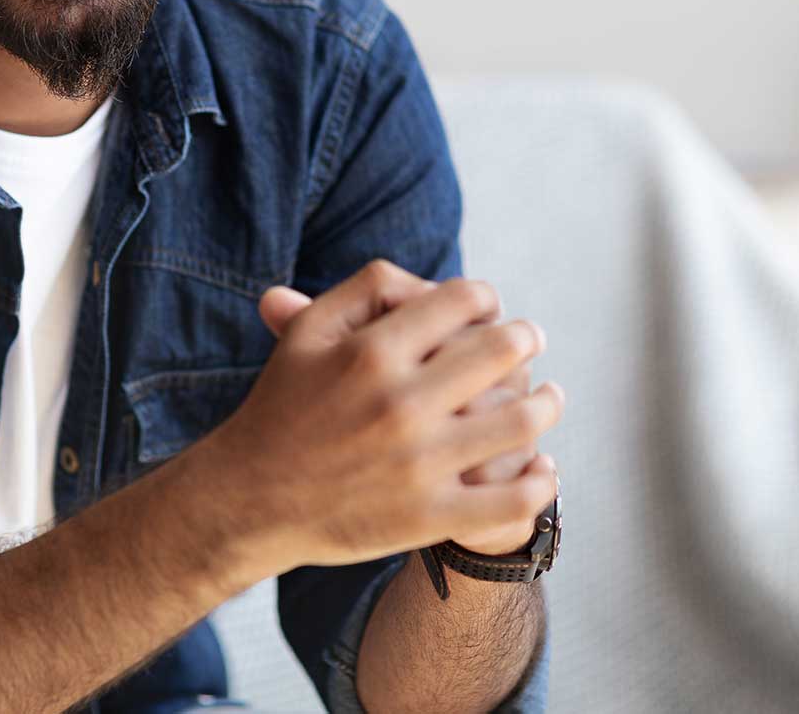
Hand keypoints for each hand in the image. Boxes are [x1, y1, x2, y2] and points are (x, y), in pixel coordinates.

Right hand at [202, 259, 562, 572]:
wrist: (249, 500)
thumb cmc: (283, 407)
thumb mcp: (308, 333)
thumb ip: (365, 289)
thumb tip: (429, 282)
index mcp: (372, 351)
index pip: (463, 301)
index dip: (485, 297)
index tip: (487, 308)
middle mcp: (400, 403)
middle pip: (501, 351)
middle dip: (525, 338)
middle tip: (529, 340)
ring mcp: (419, 464)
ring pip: (521, 420)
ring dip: (547, 402)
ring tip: (549, 396)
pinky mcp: (429, 518)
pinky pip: (513, 499)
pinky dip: (540, 480)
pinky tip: (542, 466)